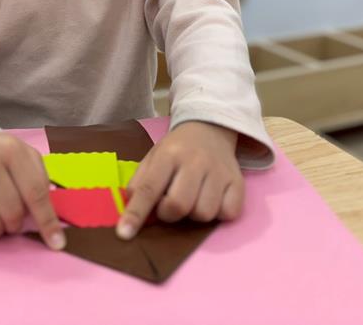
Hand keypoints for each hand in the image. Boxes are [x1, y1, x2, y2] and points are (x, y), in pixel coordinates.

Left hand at [117, 121, 242, 239]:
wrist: (210, 129)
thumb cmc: (177, 150)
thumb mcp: (153, 157)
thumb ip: (140, 182)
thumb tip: (129, 212)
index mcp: (168, 154)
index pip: (149, 188)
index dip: (136, 213)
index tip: (124, 234)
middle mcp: (195, 161)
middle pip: (178, 205)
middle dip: (169, 214)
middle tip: (169, 204)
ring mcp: (219, 171)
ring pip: (204, 214)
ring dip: (194, 214)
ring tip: (193, 199)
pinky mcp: (238, 181)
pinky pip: (229, 213)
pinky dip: (219, 214)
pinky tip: (213, 199)